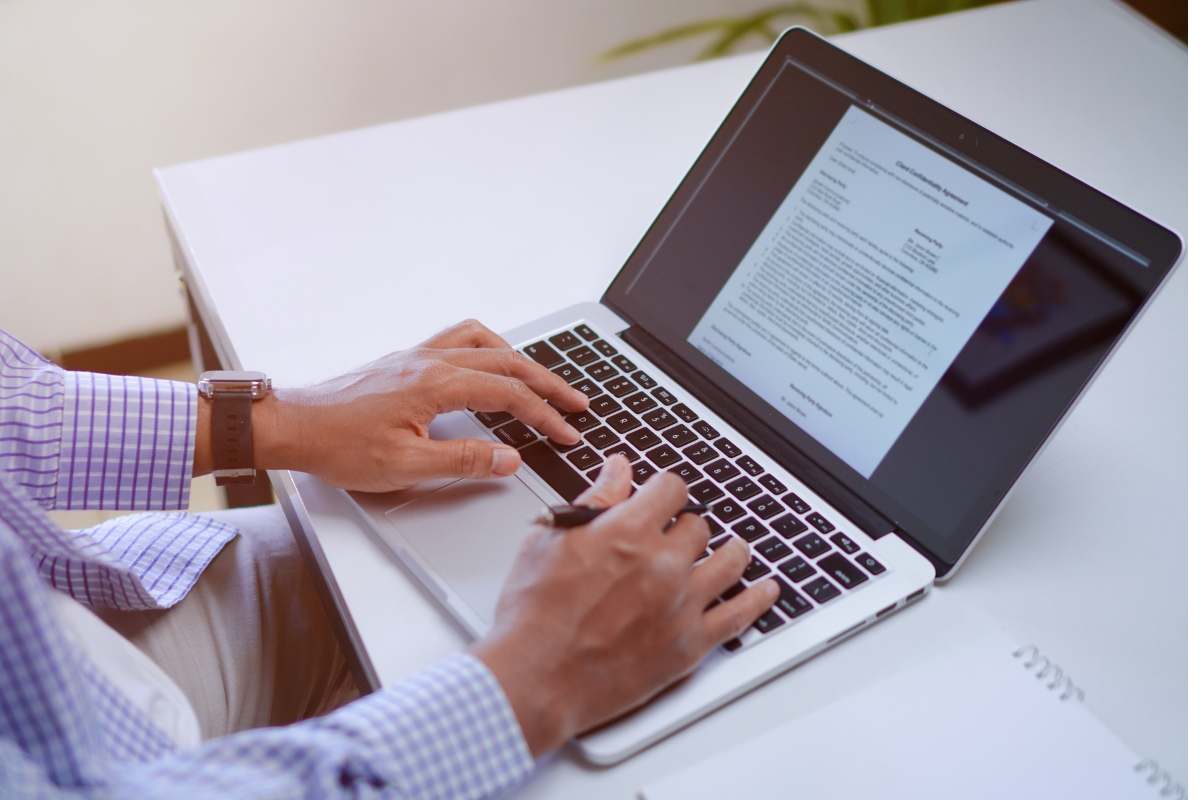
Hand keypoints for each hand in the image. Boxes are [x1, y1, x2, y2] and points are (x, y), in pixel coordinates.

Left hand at [196, 319, 589, 491]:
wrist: (292, 425)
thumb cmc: (338, 446)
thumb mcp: (404, 467)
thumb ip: (462, 461)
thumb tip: (509, 459)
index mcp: (434, 384)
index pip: (508, 394)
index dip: (545, 415)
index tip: (568, 432)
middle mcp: (429, 361)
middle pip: (507, 361)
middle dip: (548, 383)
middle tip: (578, 403)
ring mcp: (417, 355)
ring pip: (485, 341)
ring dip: (521, 359)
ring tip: (542, 380)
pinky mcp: (405, 360)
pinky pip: (459, 338)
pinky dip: (489, 347)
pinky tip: (491, 364)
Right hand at [473, 456, 779, 756]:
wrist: (534, 676)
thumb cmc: (533, 612)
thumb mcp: (552, 539)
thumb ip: (594, 500)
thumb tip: (617, 469)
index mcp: (628, 530)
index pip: (671, 488)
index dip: (666, 490)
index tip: (665, 498)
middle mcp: (662, 562)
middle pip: (698, 526)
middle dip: (685, 526)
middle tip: (677, 537)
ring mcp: (680, 604)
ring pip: (730, 561)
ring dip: (732, 551)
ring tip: (734, 549)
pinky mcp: (689, 645)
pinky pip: (739, 616)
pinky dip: (758, 599)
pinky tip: (767, 591)